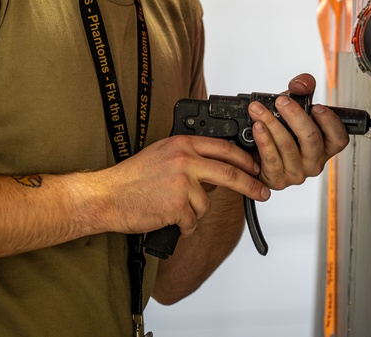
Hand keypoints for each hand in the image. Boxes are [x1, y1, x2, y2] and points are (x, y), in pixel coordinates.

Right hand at [92, 135, 269, 236]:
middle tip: (262, 192)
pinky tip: (167, 219)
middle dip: (251, 185)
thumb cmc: (131, 178)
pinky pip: (192, 221)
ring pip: (207, 203)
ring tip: (171, 208)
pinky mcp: (178, 205)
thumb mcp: (162, 154)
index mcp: (182, 144)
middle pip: (230, 173)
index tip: (255, 167)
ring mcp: (183, 183)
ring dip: (194, 212)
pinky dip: (183, 226)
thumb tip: (216, 171)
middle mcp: (185, 160)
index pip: (223, 148)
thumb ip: (188, 157)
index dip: (244, 159)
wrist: (107, 196)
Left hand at [248, 73, 349, 189]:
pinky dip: (263, 140)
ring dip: (271, 123)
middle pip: (311, 138)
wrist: (256, 152)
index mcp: (324, 146)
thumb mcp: (294, 104)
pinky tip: (258, 128)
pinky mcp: (278, 180)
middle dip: (294, 115)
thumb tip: (300, 85)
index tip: (316, 107)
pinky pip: (271, 159)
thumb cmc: (281, 129)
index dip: (330, 122)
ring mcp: (297, 173)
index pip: (339, 138)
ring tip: (259, 110)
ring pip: (287, 146)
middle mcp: (313, 161)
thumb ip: (303, 88)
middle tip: (280, 101)